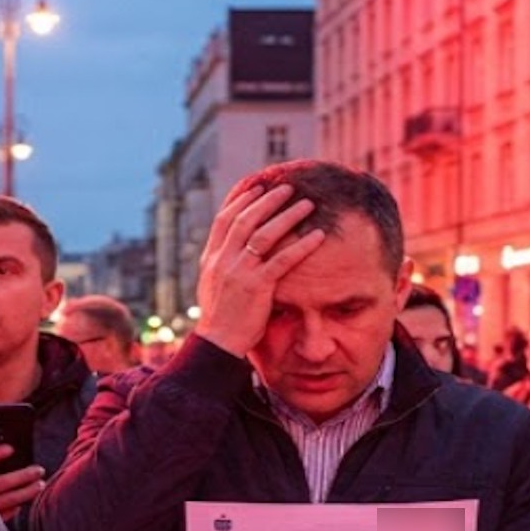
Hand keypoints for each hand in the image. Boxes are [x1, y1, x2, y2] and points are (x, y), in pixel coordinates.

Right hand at [193, 183, 325, 357]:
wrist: (218, 343)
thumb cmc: (220, 319)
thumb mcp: (213, 287)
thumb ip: (223, 266)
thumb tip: (234, 250)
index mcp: (211, 259)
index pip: (224, 220)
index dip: (240, 200)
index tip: (256, 187)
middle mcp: (223, 260)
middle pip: (245, 220)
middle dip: (267, 200)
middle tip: (287, 187)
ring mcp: (239, 272)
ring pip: (264, 234)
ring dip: (287, 215)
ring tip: (306, 203)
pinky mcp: (257, 286)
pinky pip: (283, 260)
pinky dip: (302, 245)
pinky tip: (318, 235)